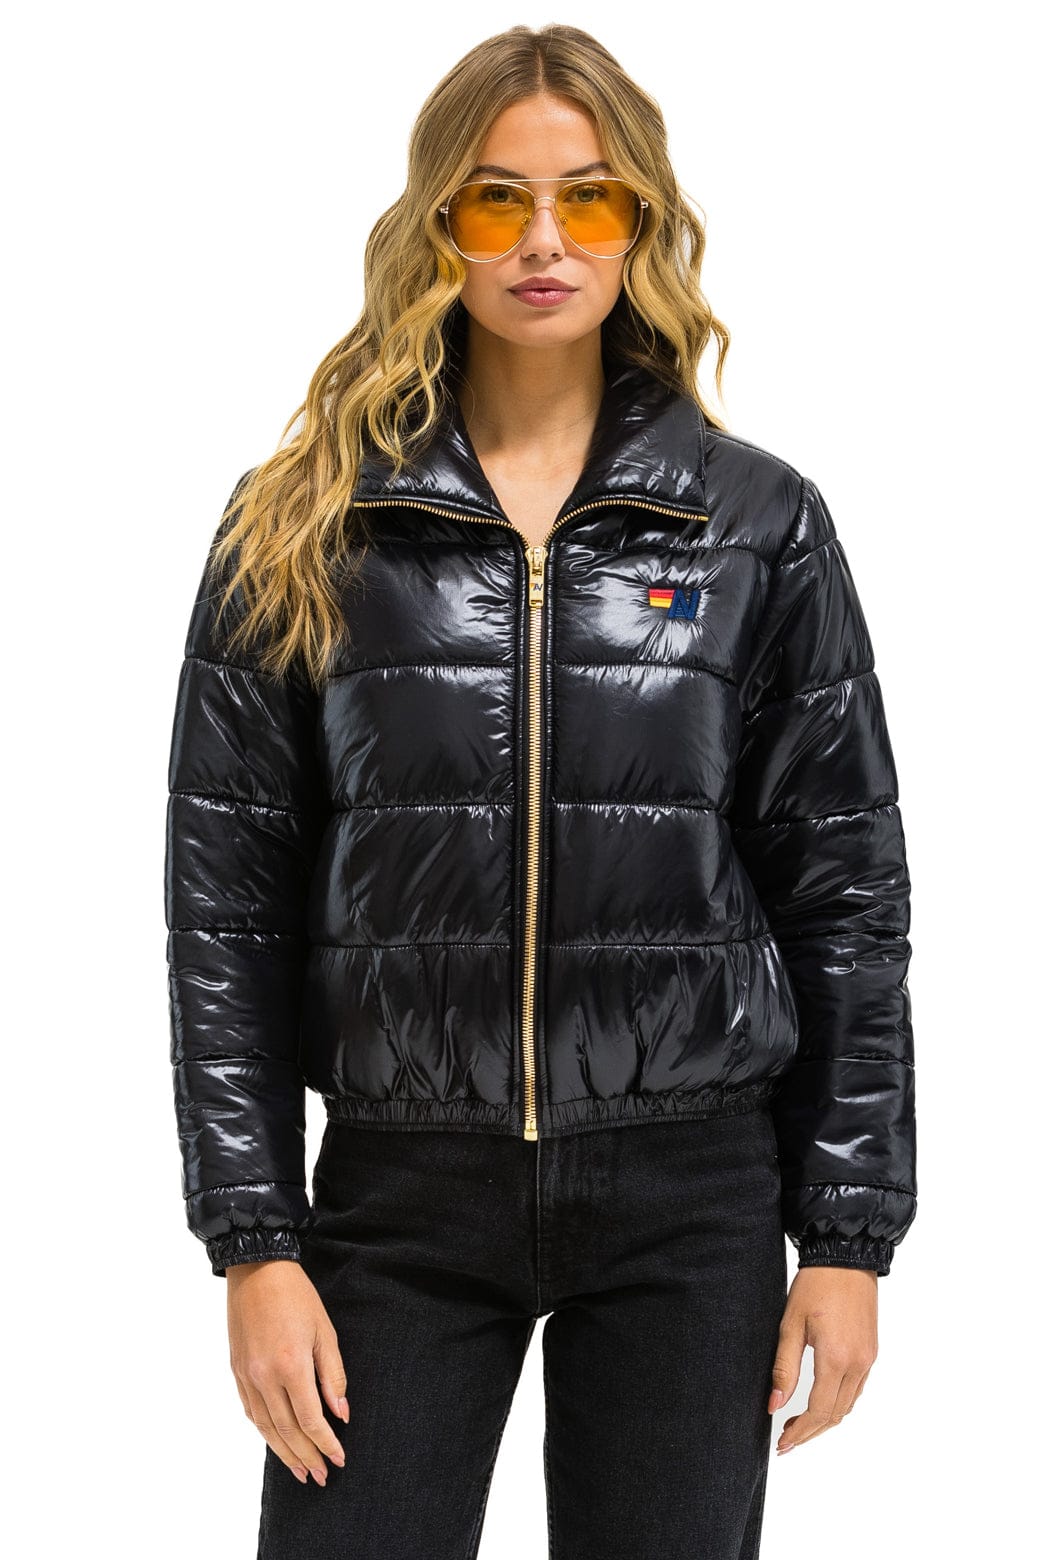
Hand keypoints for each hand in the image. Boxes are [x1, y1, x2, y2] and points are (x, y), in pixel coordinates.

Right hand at [226, 1259, 349, 1485]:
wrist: (257, 1270)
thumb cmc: (296, 1296)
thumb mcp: (325, 1331)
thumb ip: (333, 1375)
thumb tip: (341, 1412)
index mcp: (290, 1365)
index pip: (310, 1419)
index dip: (325, 1443)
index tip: (339, 1459)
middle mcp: (264, 1376)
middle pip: (287, 1430)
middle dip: (307, 1456)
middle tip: (321, 1476)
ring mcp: (247, 1375)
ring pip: (266, 1427)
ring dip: (284, 1453)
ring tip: (300, 1471)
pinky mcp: (237, 1371)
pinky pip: (251, 1411)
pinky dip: (265, 1432)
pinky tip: (276, 1443)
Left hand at [767, 1266, 878, 1454]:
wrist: (846, 1257)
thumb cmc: (815, 1285)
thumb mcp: (790, 1324)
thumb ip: (783, 1368)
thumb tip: (774, 1405)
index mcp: (836, 1359)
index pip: (818, 1411)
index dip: (799, 1432)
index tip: (782, 1443)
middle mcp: (858, 1365)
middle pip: (835, 1415)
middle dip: (811, 1433)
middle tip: (787, 1441)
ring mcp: (868, 1360)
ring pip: (848, 1405)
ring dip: (825, 1421)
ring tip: (799, 1426)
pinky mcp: (871, 1352)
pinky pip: (857, 1389)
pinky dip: (839, 1403)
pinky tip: (821, 1402)